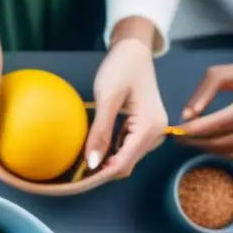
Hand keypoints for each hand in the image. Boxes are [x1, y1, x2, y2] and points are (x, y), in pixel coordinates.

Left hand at [86, 38, 167, 177]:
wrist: (134, 50)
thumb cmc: (121, 68)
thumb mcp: (107, 99)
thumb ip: (101, 133)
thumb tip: (93, 164)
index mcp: (150, 127)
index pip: (124, 162)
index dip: (101, 175)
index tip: (79, 182)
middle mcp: (157, 133)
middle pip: (126, 164)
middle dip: (102, 171)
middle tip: (75, 174)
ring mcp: (153, 132)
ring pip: (127, 158)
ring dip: (106, 162)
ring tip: (81, 162)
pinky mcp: (146, 128)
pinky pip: (127, 148)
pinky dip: (111, 152)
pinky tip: (95, 148)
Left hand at [177, 63, 232, 158]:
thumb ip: (209, 86)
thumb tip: (188, 114)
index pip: (216, 124)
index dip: (192, 130)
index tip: (175, 129)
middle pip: (218, 142)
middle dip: (193, 141)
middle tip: (177, 137)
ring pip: (225, 152)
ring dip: (203, 148)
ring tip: (190, 139)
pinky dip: (218, 150)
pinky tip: (209, 141)